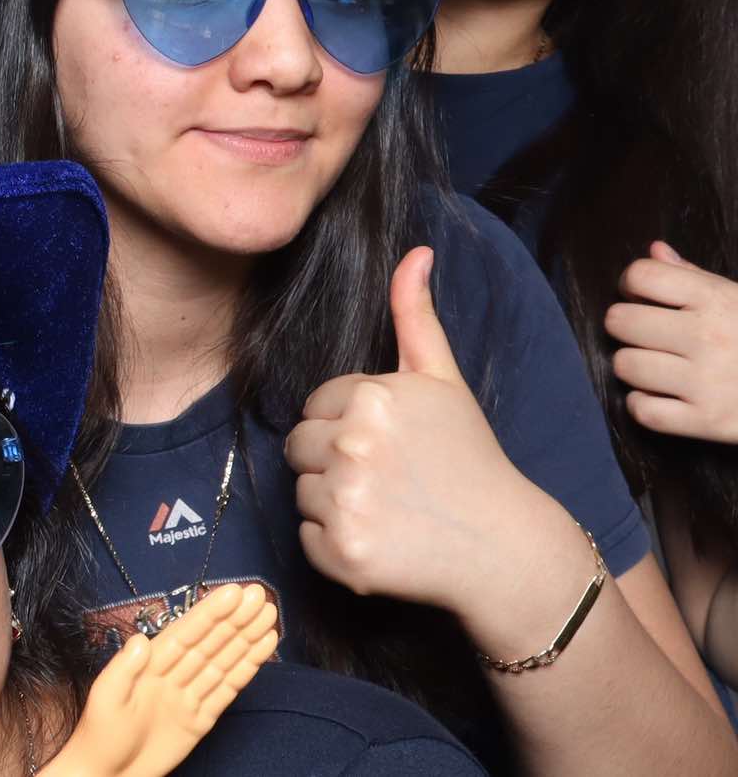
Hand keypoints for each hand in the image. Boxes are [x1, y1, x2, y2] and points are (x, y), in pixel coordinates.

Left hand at [44, 582, 278, 776]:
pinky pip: (227, 689)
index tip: (233, 592)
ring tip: (269, 616)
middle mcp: (174, 673)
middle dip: (235, 619)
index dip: (210, 612)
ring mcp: (190, 695)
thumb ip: (123, 669)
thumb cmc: (100, 734)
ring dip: (246, 638)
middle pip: (210, 642)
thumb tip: (141, 639)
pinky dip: (246, 669)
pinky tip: (262, 648)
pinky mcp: (201, 718)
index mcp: (151, 663)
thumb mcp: (106, 699)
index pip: (186, 632)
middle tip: (260, 595)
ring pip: (223, 661)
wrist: (108, 772)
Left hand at [285, 247, 550, 612]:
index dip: (349, 425)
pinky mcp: (341, 553)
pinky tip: (383, 542)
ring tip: (390, 509)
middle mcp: (354, 445)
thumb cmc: (470, 459)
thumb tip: (416, 251)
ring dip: (334, 502)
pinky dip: (336, 545)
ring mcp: (346, 501)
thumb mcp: (443, 382)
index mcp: (372, 397)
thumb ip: (416, 315)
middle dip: (334, 459)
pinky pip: (306, 537)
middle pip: (298, 446)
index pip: (315, 405)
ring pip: (301, 491)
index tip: (393, 445)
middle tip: (390, 479)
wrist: (506, 549)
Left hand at [608, 242, 737, 442]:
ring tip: (658, 366)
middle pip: (620, 321)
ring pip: (625, 366)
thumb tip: (656, 251)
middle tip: (649, 335)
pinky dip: (644, 405)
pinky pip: (643, 410)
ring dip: (635, 367)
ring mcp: (706, 381)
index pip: (641, 275)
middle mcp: (708, 337)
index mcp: (716, 300)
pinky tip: (661, 396)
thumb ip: (694, 276)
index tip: (642, 296)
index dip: (632, 284)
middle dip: (628, 326)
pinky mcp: (707, 421)